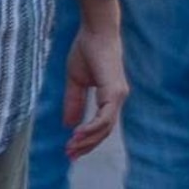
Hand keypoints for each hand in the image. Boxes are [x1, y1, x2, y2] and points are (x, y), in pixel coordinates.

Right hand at [62, 4, 129, 159]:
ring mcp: (118, 95)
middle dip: (87, 145)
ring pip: (105, 127)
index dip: (87, 138)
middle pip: (105, 131)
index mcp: (110, 96)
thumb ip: (74, 102)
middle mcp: (117, 98)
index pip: (102, 124)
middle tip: (70, 156)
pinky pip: (105, 117)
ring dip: (87, 140)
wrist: (95, 32)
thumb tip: (69, 124)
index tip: (71, 150)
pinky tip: (77, 134)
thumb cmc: (87, 51)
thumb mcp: (76, 81)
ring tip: (71, 148)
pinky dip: (91, 128)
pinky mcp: (115, 91)